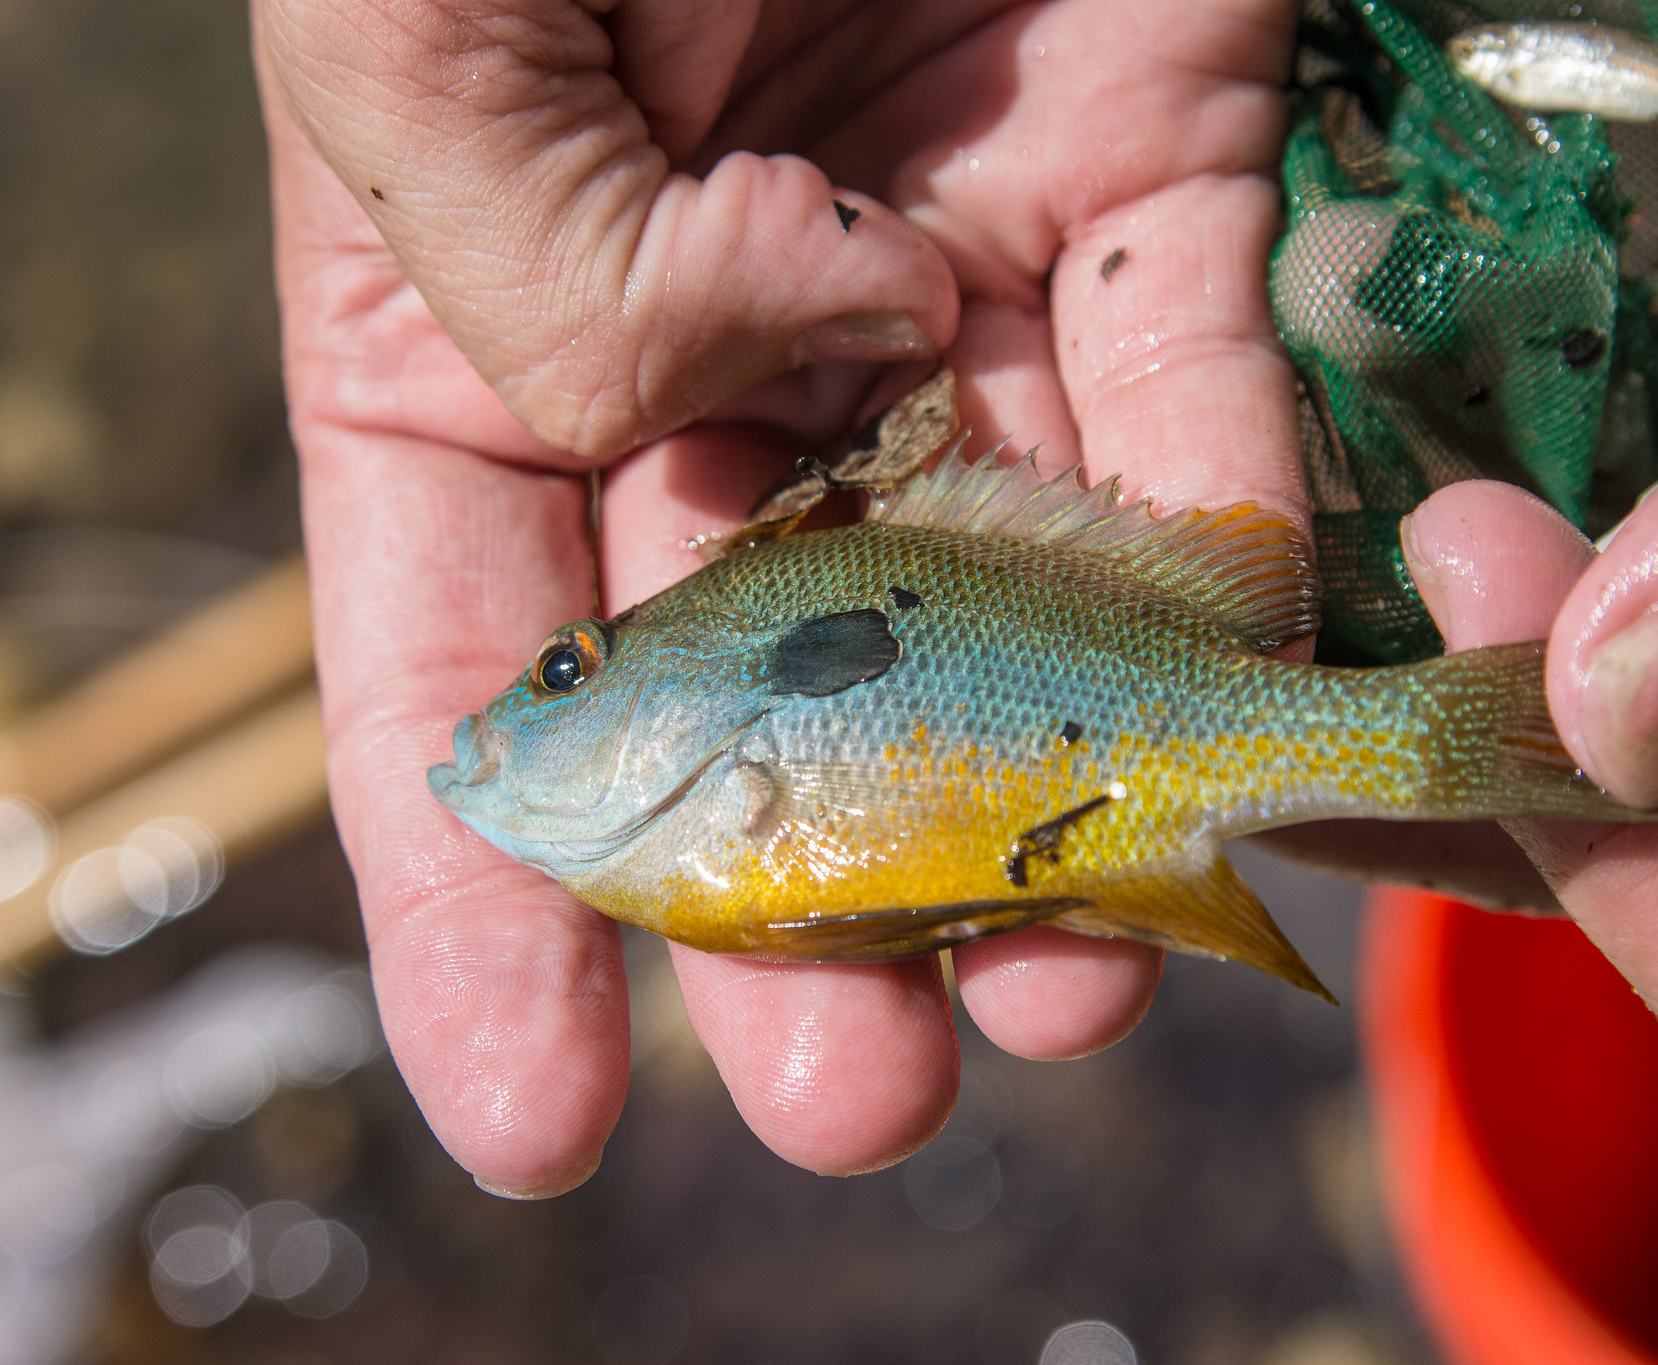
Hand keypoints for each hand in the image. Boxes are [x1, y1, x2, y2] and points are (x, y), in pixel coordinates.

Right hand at [252, 0, 1300, 1191]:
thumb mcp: (423, 6)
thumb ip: (537, 255)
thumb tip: (763, 397)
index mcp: (470, 306)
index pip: (462, 654)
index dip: (484, 894)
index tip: (528, 1113)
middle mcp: (711, 330)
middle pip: (754, 679)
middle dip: (805, 897)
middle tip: (858, 1089)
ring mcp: (936, 271)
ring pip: (995, 594)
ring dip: (1043, 796)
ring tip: (1072, 976)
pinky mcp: (1152, 180)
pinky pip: (1194, 403)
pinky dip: (1219, 557)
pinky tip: (1234, 718)